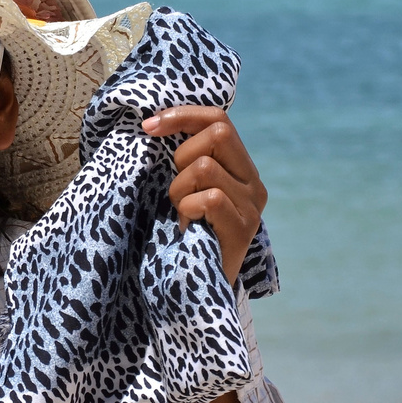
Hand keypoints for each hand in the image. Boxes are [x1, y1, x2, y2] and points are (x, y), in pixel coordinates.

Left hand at [141, 107, 267, 284]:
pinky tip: (187, 227)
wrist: (199, 287)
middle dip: (181, 157)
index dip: (182, 115)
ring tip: (181, 214)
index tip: (148, 128)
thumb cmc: (183, 233)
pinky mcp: (244, 229)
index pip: (218, 119)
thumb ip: (187, 160)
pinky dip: (187, 210)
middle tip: (176, 190)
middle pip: (217, 133)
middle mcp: (253, 183)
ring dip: (179, 190)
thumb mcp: (185, 189)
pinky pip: (210, 198)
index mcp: (241, 168)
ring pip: (205, 166)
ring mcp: (252, 206)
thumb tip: (153, 124)